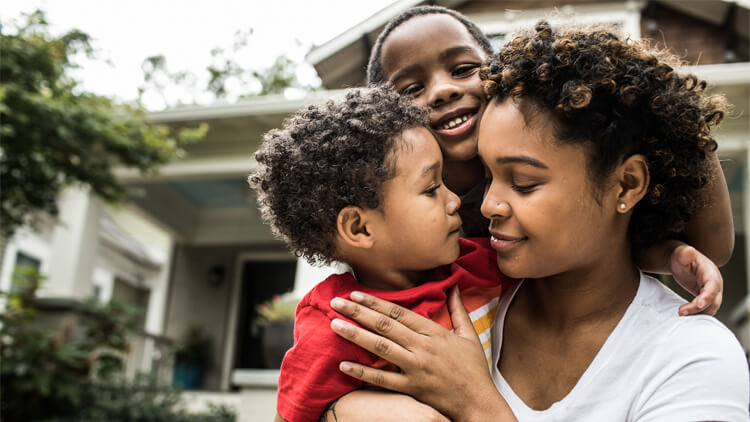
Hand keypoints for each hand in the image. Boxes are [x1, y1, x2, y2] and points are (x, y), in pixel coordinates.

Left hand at [329, 286, 514, 421]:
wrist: (478, 403)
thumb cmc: (474, 370)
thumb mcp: (469, 335)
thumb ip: (458, 310)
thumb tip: (454, 287)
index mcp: (434, 333)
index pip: (399, 313)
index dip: (376, 302)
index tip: (357, 294)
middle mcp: (422, 348)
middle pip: (385, 326)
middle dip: (358, 312)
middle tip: (337, 302)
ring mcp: (415, 368)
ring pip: (380, 348)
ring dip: (355, 335)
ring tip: (334, 325)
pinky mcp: (411, 388)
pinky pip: (382, 379)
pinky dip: (362, 371)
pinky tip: (344, 364)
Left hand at [671, 242, 722, 315]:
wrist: (681, 261)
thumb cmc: (681, 256)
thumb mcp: (680, 254)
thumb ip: (684, 254)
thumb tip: (689, 250)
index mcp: (710, 272)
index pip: (713, 286)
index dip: (708, 296)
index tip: (699, 304)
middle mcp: (714, 283)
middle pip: (713, 300)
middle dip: (700, 308)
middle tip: (682, 312)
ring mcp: (712, 291)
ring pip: (711, 307)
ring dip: (698, 313)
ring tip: (681, 314)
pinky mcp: (706, 297)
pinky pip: (706, 308)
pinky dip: (698, 313)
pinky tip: (686, 315)